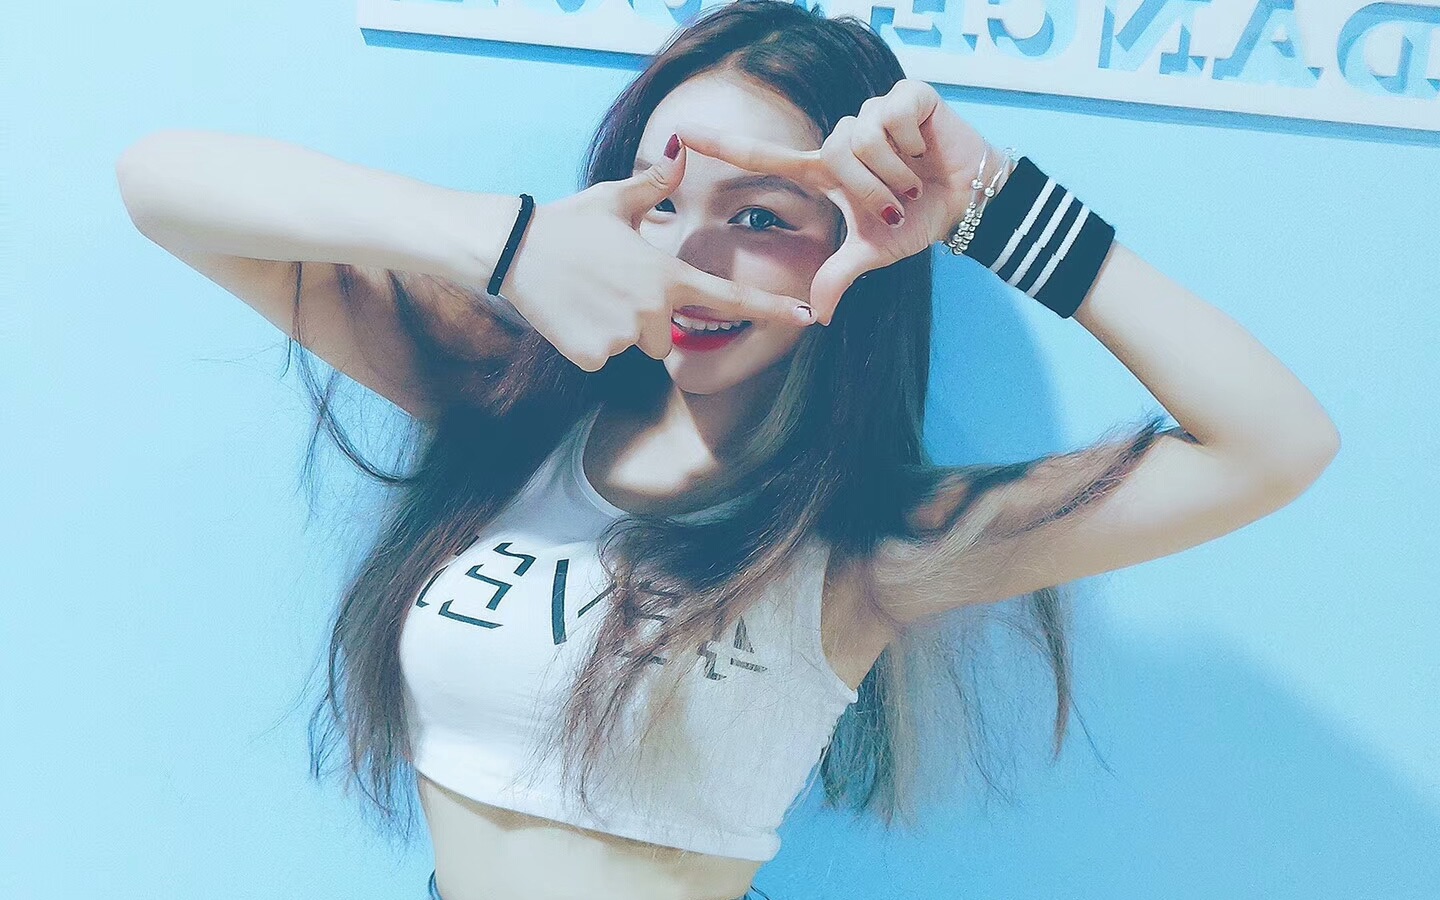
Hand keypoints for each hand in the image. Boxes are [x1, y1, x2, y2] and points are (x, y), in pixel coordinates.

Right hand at [499, 143, 815, 372]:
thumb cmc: (568, 223)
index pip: (729, 298)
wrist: (514, 249)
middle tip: (608, 286)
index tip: (806, 320)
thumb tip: (683, 147)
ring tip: (587, 296)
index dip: (771, 311)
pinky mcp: (593, 356)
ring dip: (616, 329)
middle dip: (644, 316)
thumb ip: (656, 185)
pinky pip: (602, 357)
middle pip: (665, 332)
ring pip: (633, 345)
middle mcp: (652, 309)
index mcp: (666, 273)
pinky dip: (588, 342)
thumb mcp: (615, 199)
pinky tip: (570, 314)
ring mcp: (623, 336)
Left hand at [673, 78, 1006, 324]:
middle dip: (873, 190)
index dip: (723, 145)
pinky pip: (895, 117)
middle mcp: (842, 137)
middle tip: (900, 206)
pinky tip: (927, 148)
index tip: (681, 134)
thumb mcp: (873, 253)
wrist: (970, 201)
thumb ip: (840, 276)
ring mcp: (873, 112)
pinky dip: (915, 142)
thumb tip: (819, 318)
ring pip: (867, 138)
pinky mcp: (907, 95)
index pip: (764, 155)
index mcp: (825, 169)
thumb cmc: (918, 221)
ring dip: (897, 171)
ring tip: (916, 180)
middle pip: (837, 154)